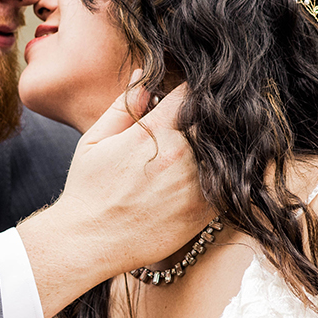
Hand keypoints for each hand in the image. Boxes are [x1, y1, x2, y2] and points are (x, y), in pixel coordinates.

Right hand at [17, 72, 208, 317]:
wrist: (90, 241)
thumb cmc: (88, 191)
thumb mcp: (94, 141)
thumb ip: (123, 106)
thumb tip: (145, 76)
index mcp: (155, 132)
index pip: (189, 94)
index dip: (190, 92)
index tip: (188, 98)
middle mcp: (181, 155)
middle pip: (214, 120)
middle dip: (209, 117)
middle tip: (203, 122)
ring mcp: (196, 184)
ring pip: (226, 151)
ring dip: (220, 146)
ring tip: (207, 149)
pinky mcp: (204, 212)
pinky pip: (228, 185)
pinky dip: (224, 176)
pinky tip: (211, 176)